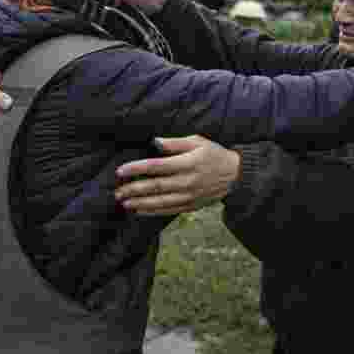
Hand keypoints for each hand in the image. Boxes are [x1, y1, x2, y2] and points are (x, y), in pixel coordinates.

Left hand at [113, 135, 239, 215]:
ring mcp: (188, 196)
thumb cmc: (214, 155)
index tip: (120, 171)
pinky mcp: (190, 205)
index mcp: (186, 163)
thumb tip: (155, 141)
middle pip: (155, 186)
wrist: (236, 176)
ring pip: (160, 201)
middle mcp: (186, 181)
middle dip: (133, 189)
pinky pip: (168, 210)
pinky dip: (152, 212)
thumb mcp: (197, 141)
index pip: (156, 166)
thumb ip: (175, 143)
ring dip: (140, 203)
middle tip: (117, 191)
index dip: (136, 169)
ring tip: (124, 203)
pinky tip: (139, 211)